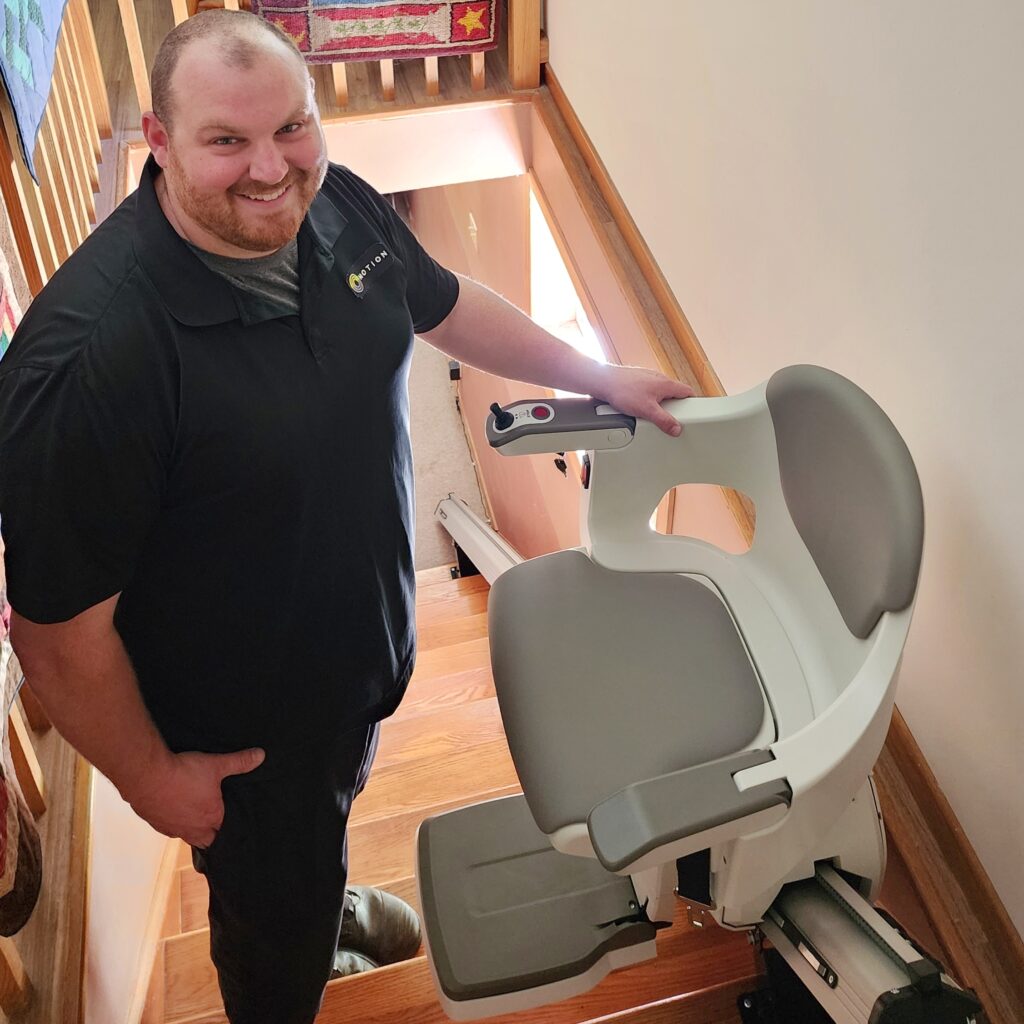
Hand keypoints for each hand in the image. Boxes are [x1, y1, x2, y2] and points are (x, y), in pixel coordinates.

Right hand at [123, 747, 264, 847]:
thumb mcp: (216, 764)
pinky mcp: (154, 823)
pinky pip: (167, 828)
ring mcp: (171, 828)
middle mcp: (192, 828)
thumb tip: (260, 756)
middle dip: (212, 834)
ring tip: (195, 816)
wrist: (146, 776)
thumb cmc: (182, 773)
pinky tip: (172, 811)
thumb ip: (239, 762)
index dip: (228, 828)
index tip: (230, 824)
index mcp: (210, 818)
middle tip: (216, 824)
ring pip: (185, 835)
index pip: (224, 832)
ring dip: (191, 828)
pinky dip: (172, 822)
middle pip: (206, 839)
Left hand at [589, 365, 694, 435]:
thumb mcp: (647, 411)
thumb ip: (663, 421)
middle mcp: (659, 379)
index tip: (693, 413)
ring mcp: (649, 378)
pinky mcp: (639, 380)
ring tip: (653, 414)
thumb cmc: (623, 390)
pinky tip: (640, 407)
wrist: (604, 381)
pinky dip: (649, 400)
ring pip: (662, 393)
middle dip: (675, 406)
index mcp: (667, 384)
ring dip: (661, 403)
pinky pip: (650, 391)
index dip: (692, 403)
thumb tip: (676, 428)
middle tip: (670, 418)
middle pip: (675, 393)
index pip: (688, 392)